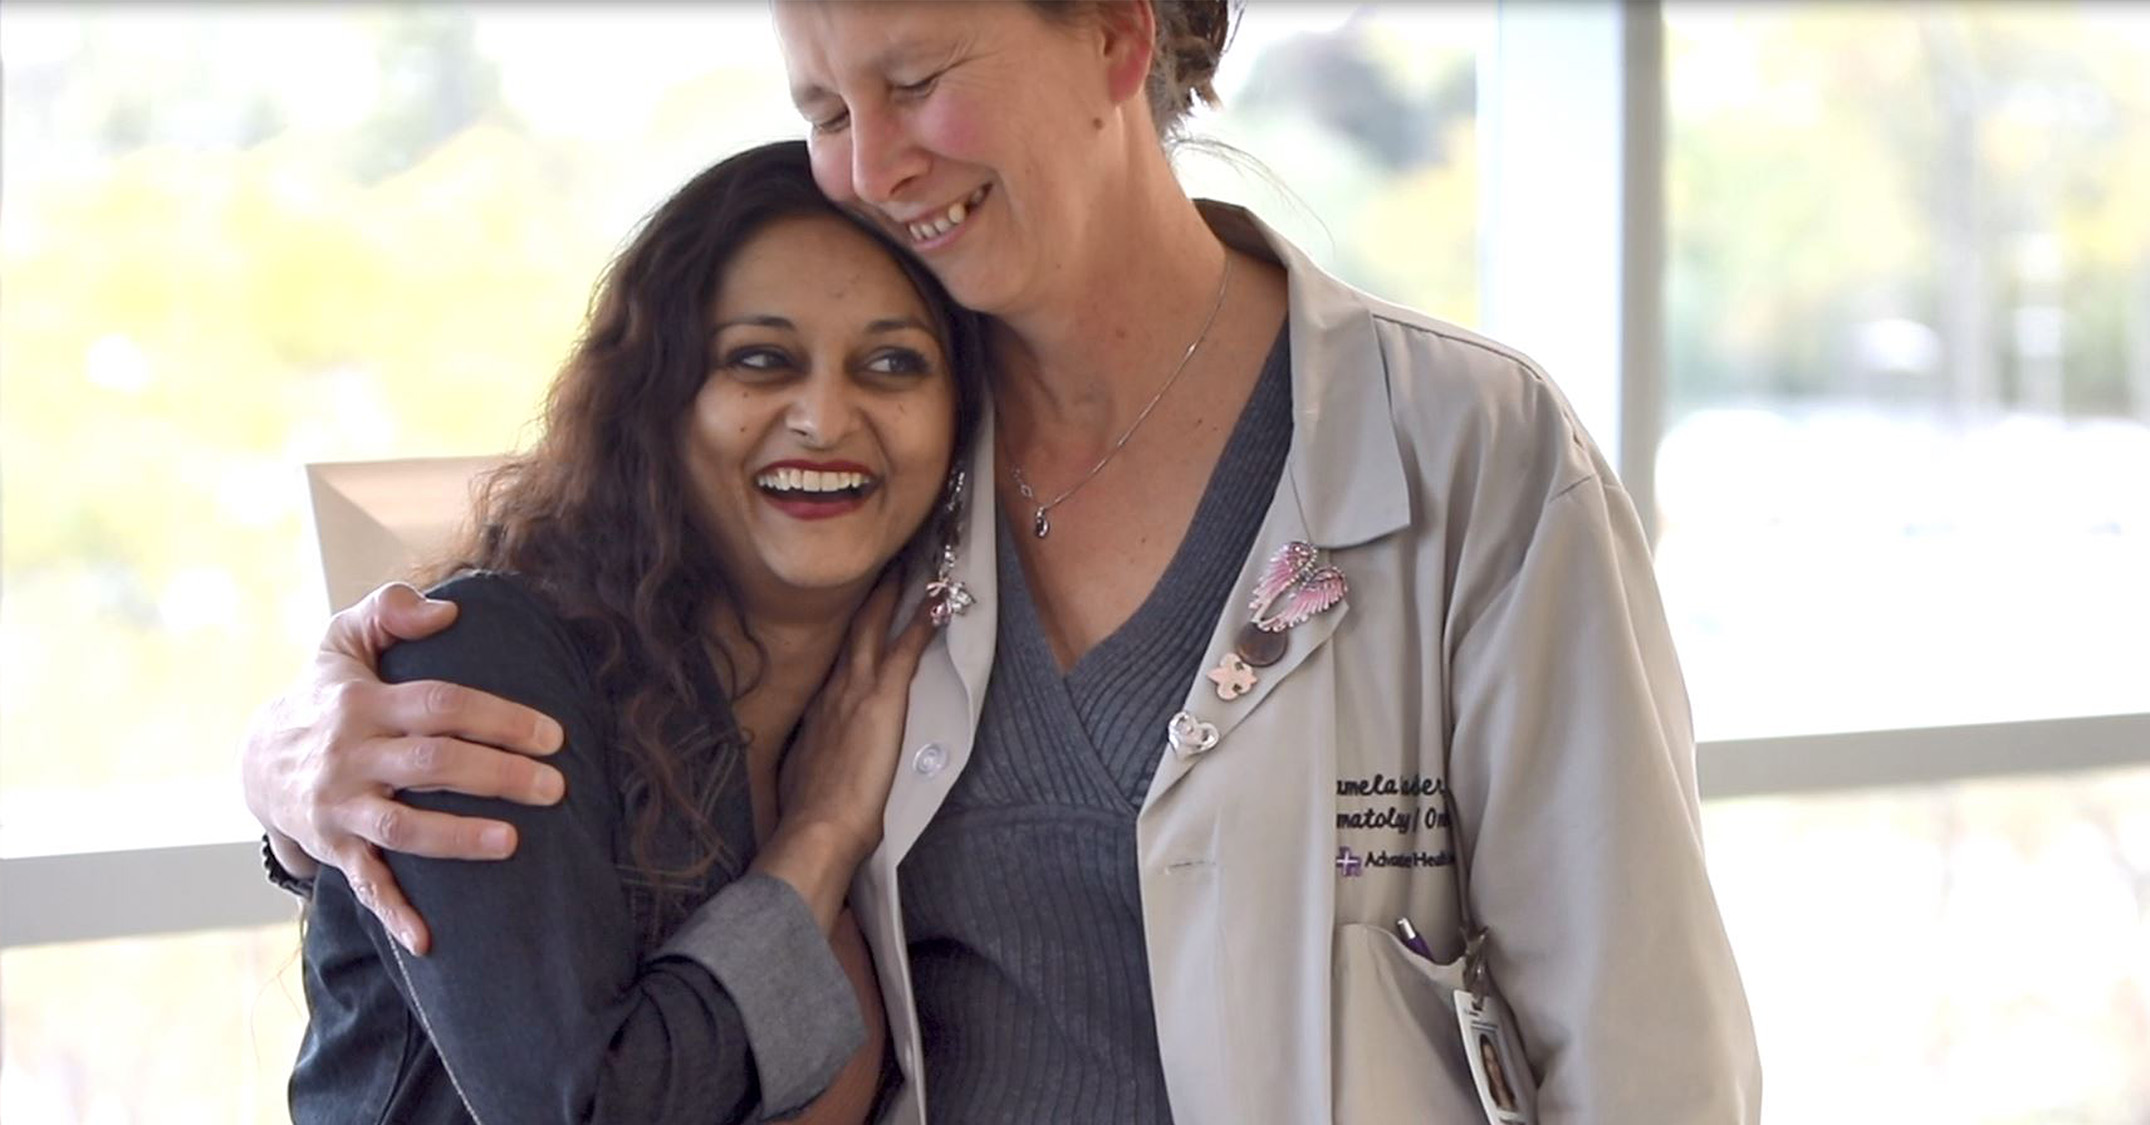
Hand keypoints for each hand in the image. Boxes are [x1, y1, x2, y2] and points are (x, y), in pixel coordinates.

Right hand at [240, 581, 566, 953]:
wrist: (254, 759)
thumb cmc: (325, 694)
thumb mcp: (342, 641)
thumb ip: (388, 612)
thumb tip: (448, 611)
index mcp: (364, 703)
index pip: (441, 704)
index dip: (497, 717)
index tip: (552, 735)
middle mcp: (352, 755)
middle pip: (432, 763)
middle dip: (496, 775)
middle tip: (555, 787)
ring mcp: (341, 806)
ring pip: (403, 826)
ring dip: (458, 838)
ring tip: (514, 842)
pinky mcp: (334, 847)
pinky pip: (365, 883)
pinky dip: (394, 913)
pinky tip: (428, 940)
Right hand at [753, 574, 934, 927]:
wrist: (819, 825)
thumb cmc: (812, 814)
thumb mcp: (803, 775)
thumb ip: (812, 758)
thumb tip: (816, 764)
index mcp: (816, 709)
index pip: (834, 658)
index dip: (844, 631)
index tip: (852, 609)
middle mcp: (831, 689)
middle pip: (848, 630)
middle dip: (864, 596)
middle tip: (877, 563)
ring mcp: (854, 689)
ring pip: (873, 626)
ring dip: (890, 593)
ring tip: (904, 562)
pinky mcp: (881, 697)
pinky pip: (905, 648)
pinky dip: (922, 621)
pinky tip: (938, 600)